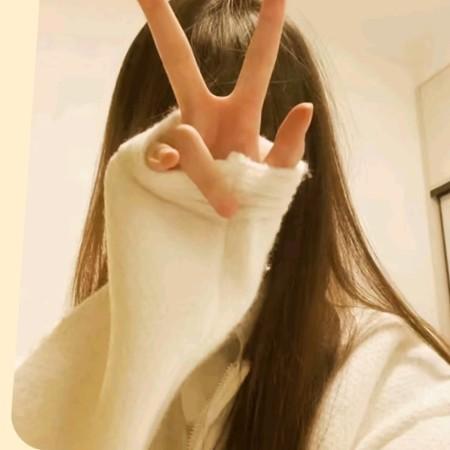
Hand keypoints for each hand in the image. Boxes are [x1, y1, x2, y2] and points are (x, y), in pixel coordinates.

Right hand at [137, 0, 313, 217]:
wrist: (220, 229)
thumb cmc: (251, 197)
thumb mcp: (276, 175)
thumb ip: (291, 146)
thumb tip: (306, 105)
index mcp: (239, 113)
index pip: (255, 65)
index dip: (267, 29)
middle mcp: (203, 116)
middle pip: (178, 62)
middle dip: (162, 24)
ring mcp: (178, 137)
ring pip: (183, 137)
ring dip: (208, 173)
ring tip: (228, 205)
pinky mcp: (160, 162)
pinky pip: (161, 157)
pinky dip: (168, 165)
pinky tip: (172, 172)